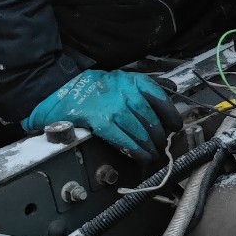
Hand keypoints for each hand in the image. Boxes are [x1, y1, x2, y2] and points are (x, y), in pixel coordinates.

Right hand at [23, 70, 179, 161]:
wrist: (59, 92)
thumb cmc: (91, 88)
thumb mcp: (119, 78)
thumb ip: (143, 84)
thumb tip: (171, 86)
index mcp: (131, 80)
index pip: (159, 97)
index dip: (170, 114)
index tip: (176, 125)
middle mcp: (125, 91)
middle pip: (151, 118)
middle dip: (158, 135)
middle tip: (161, 145)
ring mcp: (113, 106)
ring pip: (140, 130)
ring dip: (149, 145)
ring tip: (153, 154)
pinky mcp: (101, 120)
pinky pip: (124, 138)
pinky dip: (135, 150)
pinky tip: (141, 157)